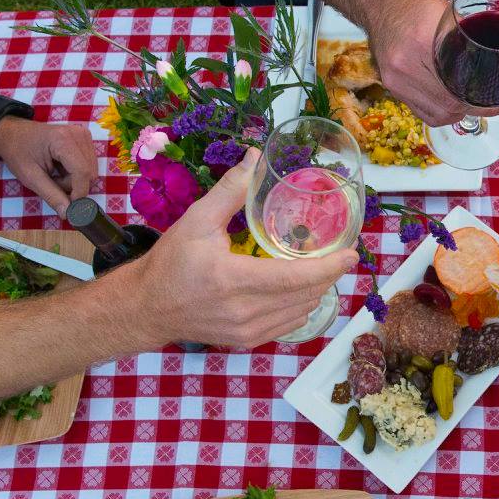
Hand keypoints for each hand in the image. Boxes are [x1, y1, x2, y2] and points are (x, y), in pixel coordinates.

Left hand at [0, 118, 98, 213]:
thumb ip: (51, 195)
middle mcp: (78, 134)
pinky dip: (76, 173)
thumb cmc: (18, 152)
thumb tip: (68, 214)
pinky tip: (61, 168)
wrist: (14, 134)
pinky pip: (89, 165)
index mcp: (63, 140)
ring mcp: (83, 135)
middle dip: (72, 185)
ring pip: (91, 171)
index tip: (67, 206)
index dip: (78, 193)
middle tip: (52, 182)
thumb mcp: (30, 177)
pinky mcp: (85, 138)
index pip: (83, 172)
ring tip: (55, 174)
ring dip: (74, 180)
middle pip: (89, 173)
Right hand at [121, 149, 355, 346]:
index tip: (352, 252)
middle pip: (306, 295)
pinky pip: (288, 325)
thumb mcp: (196, 221)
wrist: (147, 307)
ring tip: (321, 268)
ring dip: (316, 290)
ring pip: (302, 312)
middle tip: (341, 253)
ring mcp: (247, 332)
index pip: (296, 278)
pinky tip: (300, 290)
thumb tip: (255, 156)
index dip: (330, 266)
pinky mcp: (246, 342)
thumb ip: (230, 190)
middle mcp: (244, 312)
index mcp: (233, 280)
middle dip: (329, 274)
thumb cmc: (170, 263)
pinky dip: (301, 306)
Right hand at [365, 0, 471, 126]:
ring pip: (436, 113)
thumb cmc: (414, 4)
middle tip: (492, 103)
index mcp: (421, 42)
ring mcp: (395, 80)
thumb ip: (468, 32)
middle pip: (449, 103)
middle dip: (474, 107)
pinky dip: (440, 113)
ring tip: (472, 102)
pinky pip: (420, 112)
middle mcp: (404, 65)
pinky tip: (451, 106)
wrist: (380, 3)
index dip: (482, 100)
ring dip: (458, 112)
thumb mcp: (446, 11)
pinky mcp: (390, 86)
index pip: (457, 85)